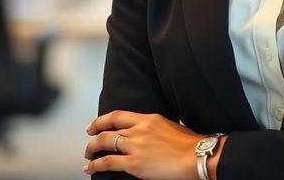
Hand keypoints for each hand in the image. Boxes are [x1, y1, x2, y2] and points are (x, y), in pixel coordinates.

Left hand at [84, 111, 202, 179]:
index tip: (95, 124)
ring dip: (92, 150)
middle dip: (94, 134)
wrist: (196, 156)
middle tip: (89, 138)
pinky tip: (90, 168)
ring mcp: (136, 146)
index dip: (103, 119)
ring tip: (87, 156)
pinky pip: (108, 162)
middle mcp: (139, 129)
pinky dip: (95, 165)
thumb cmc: (189, 143)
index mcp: (149, 118)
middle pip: (108, 128)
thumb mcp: (169, 125)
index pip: (118, 115)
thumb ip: (153, 127)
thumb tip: (145, 133)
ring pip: (105, 143)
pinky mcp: (134, 164)